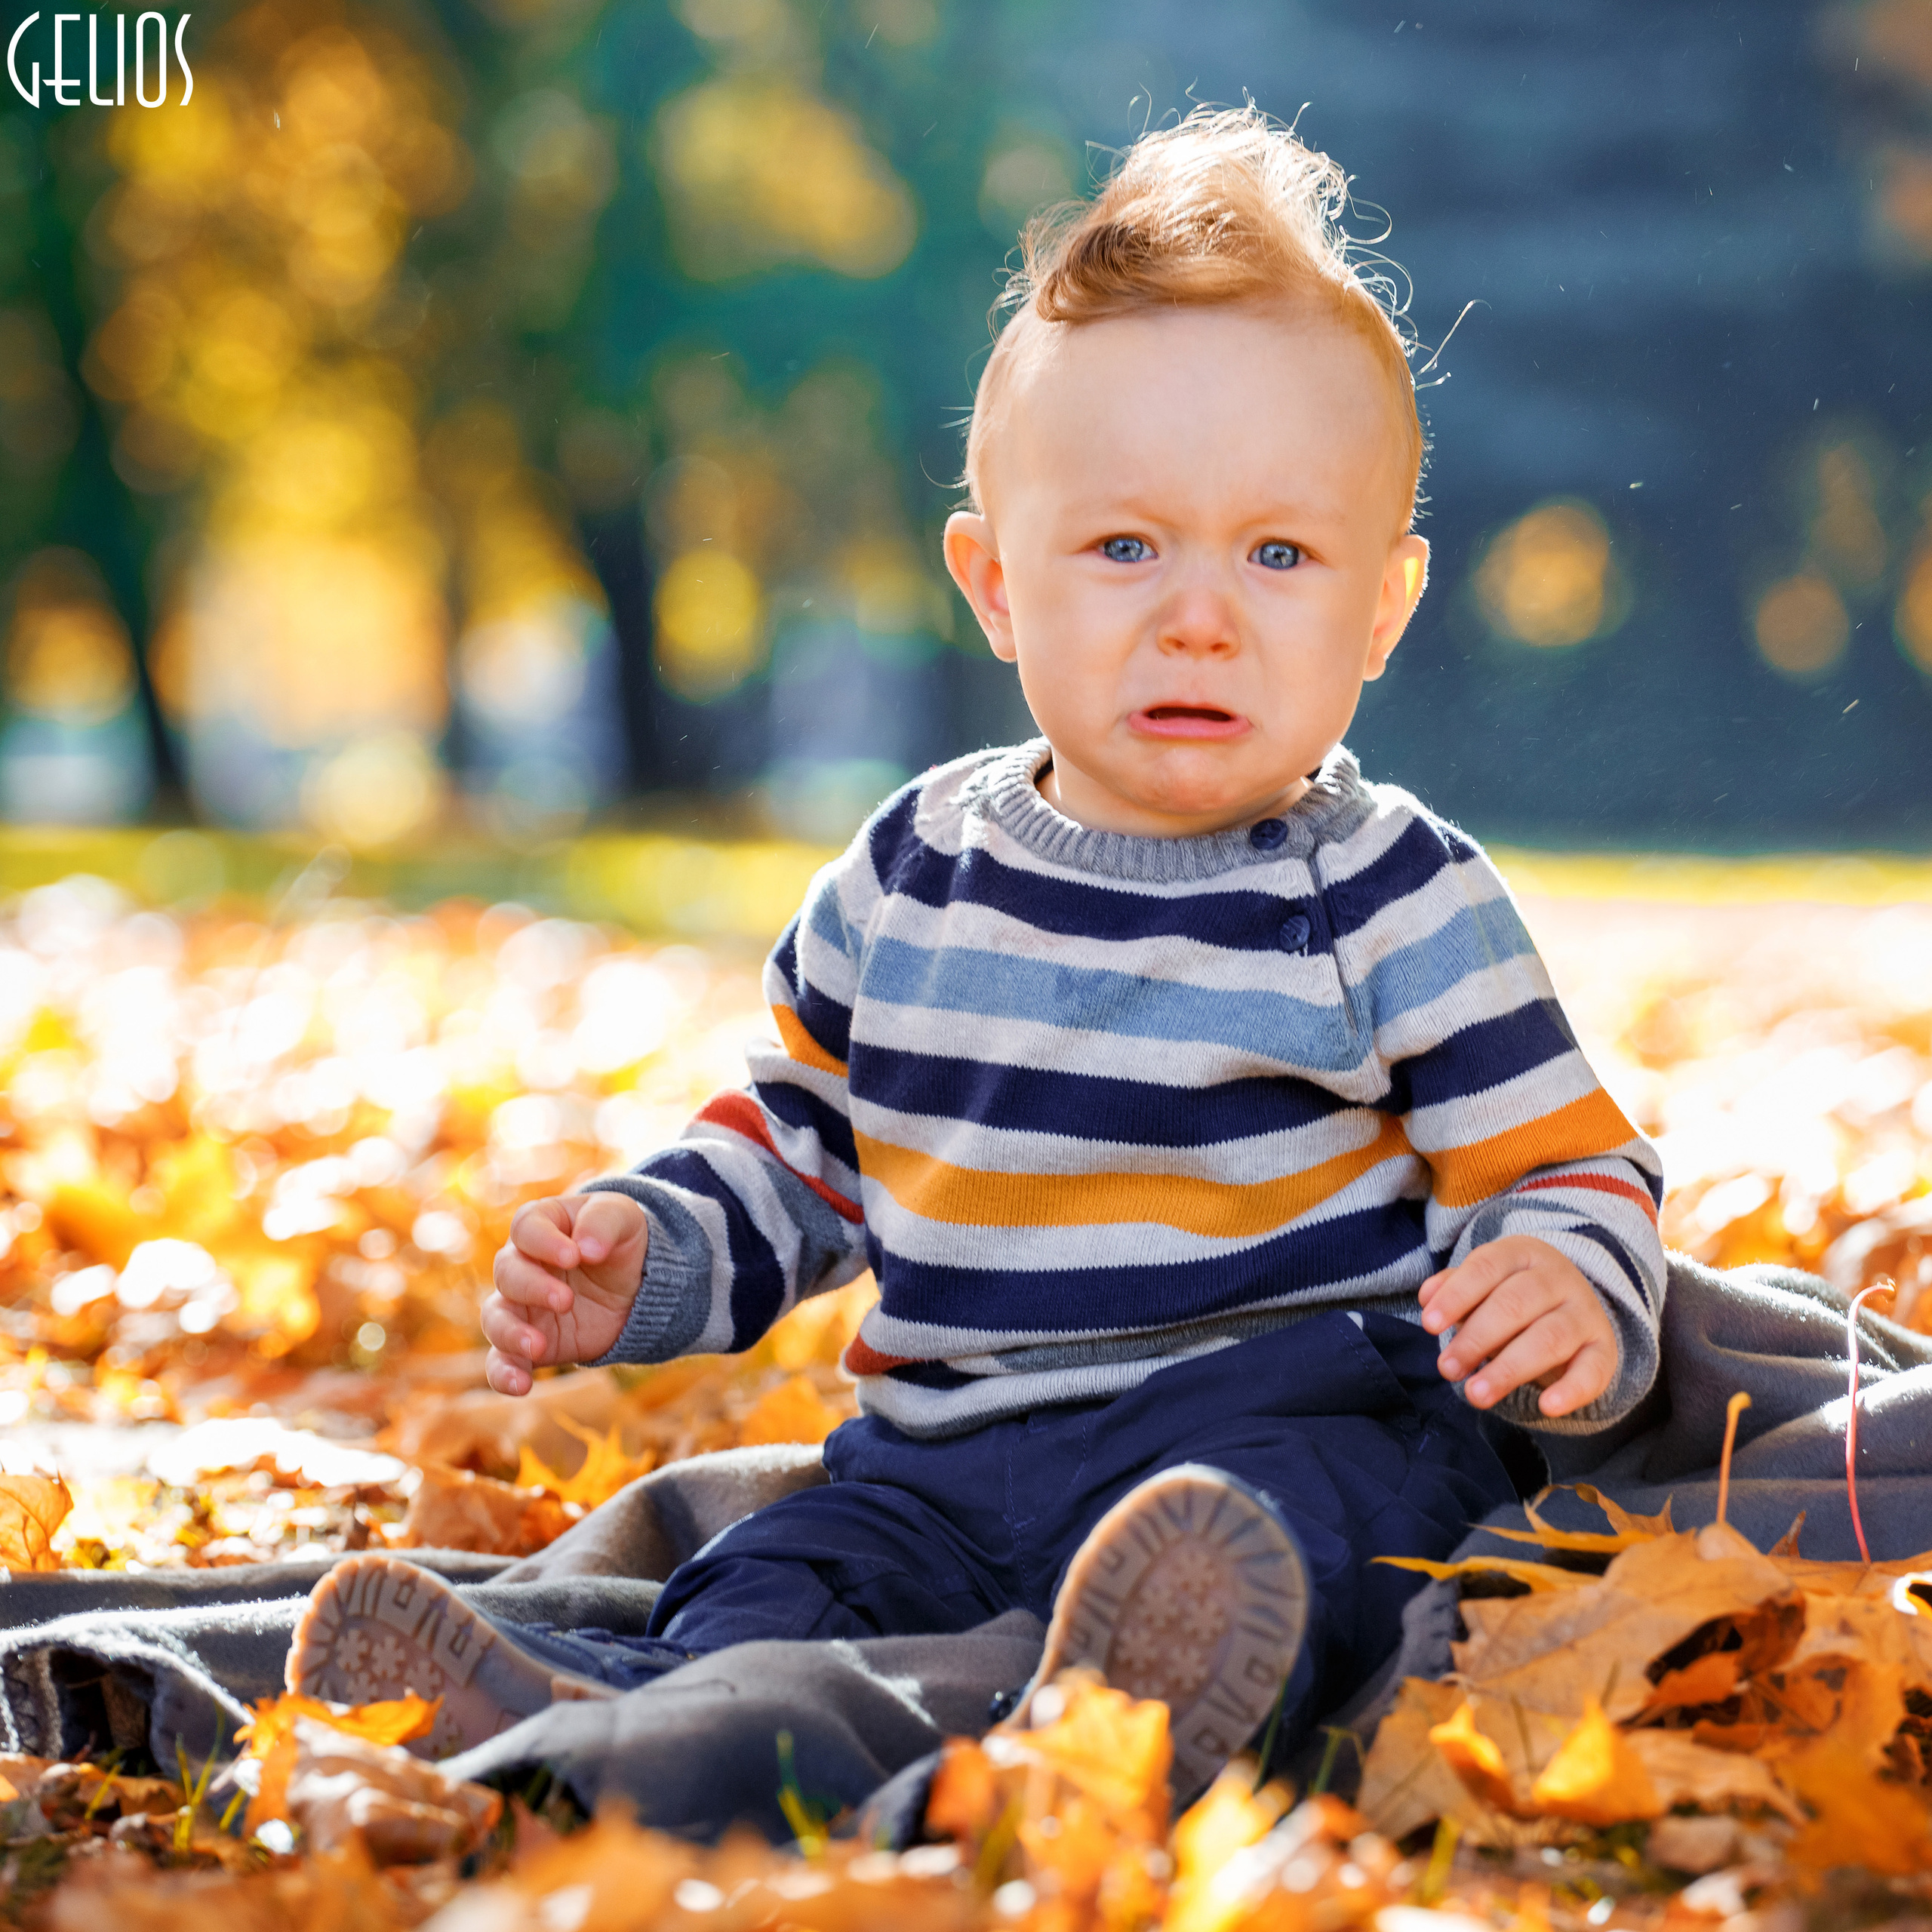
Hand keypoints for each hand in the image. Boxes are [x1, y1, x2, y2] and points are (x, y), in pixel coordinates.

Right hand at [482, 1193, 648, 1395]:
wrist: (635, 1287)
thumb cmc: (621, 1241)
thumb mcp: (624, 1218)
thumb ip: (604, 1222)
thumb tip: (586, 1248)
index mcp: (542, 1226)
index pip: (526, 1228)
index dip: (543, 1241)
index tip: (573, 1255)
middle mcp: (522, 1265)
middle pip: (507, 1273)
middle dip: (533, 1288)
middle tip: (566, 1300)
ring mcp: (521, 1307)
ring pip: (495, 1319)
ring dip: (510, 1333)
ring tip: (537, 1347)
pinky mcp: (528, 1344)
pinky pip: (502, 1361)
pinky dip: (504, 1375)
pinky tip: (521, 1386)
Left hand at [1417, 1236, 1614, 1417]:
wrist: (1572, 1305)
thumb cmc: (1512, 1295)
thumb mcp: (1483, 1284)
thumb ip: (1455, 1289)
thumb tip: (1428, 1297)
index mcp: (1523, 1253)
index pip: (1487, 1267)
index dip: (1456, 1296)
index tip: (1428, 1325)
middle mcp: (1559, 1279)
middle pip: (1515, 1305)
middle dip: (1476, 1338)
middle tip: (1447, 1369)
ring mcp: (1585, 1313)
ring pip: (1549, 1339)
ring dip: (1508, 1369)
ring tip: (1475, 1394)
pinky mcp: (1603, 1349)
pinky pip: (1593, 1371)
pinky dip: (1572, 1390)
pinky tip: (1547, 1407)